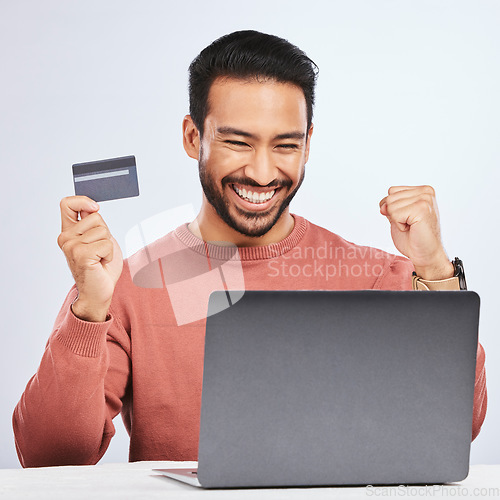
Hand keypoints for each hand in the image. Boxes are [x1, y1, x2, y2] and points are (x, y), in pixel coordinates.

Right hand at [57, 196, 122, 320]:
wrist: (98, 291)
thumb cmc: (101, 266)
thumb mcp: (99, 239)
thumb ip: (94, 224)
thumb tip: (93, 208)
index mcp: (69, 231)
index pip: (66, 204)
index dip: (82, 201)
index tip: (94, 208)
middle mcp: (66, 238)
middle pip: (95, 217)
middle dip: (105, 234)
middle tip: (100, 251)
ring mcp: (71, 246)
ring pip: (103, 230)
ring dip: (108, 246)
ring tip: (100, 258)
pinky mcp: (81, 255)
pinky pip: (106, 244)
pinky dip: (109, 254)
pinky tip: (101, 263)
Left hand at [379, 185, 453, 280]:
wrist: (425, 254)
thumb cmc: (413, 237)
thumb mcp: (397, 217)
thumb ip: (389, 206)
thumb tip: (383, 205)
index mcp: (422, 190)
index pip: (392, 191)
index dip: (392, 208)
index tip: (407, 218)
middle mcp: (426, 192)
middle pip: (390, 198)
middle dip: (394, 215)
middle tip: (410, 224)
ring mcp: (425, 199)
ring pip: (391, 205)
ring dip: (397, 220)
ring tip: (412, 226)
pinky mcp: (422, 209)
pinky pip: (395, 214)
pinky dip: (399, 225)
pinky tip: (412, 228)